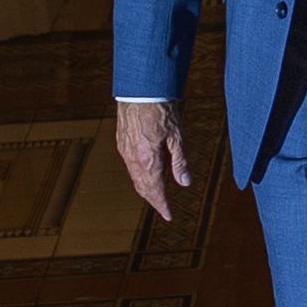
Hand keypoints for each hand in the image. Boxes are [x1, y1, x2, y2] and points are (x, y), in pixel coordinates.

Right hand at [113, 99, 192, 221]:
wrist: (139, 90)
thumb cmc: (160, 110)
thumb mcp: (177, 136)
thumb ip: (180, 161)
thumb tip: (185, 183)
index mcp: (149, 160)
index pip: (155, 191)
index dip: (162, 205)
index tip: (169, 216)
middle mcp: (134, 159)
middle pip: (143, 188)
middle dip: (153, 200)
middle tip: (163, 209)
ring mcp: (125, 151)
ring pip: (135, 178)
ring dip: (146, 188)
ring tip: (156, 193)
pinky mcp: (121, 143)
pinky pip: (130, 166)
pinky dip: (139, 175)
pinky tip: (147, 172)